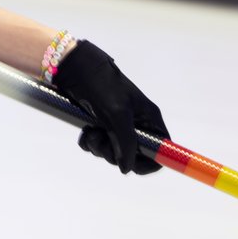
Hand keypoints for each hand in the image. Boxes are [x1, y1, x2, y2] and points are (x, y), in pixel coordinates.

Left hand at [52, 40, 167, 174]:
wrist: (76, 69)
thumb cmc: (103, 87)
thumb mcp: (118, 115)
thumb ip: (126, 143)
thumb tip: (127, 169)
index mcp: (149, 119)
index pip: (161, 150)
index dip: (148, 162)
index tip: (130, 164)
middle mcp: (137, 124)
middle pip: (133, 155)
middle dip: (114, 153)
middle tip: (101, 140)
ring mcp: (118, 126)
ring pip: (113, 152)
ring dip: (99, 147)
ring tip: (90, 132)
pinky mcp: (101, 125)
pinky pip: (98, 145)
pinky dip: (90, 142)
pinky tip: (84, 132)